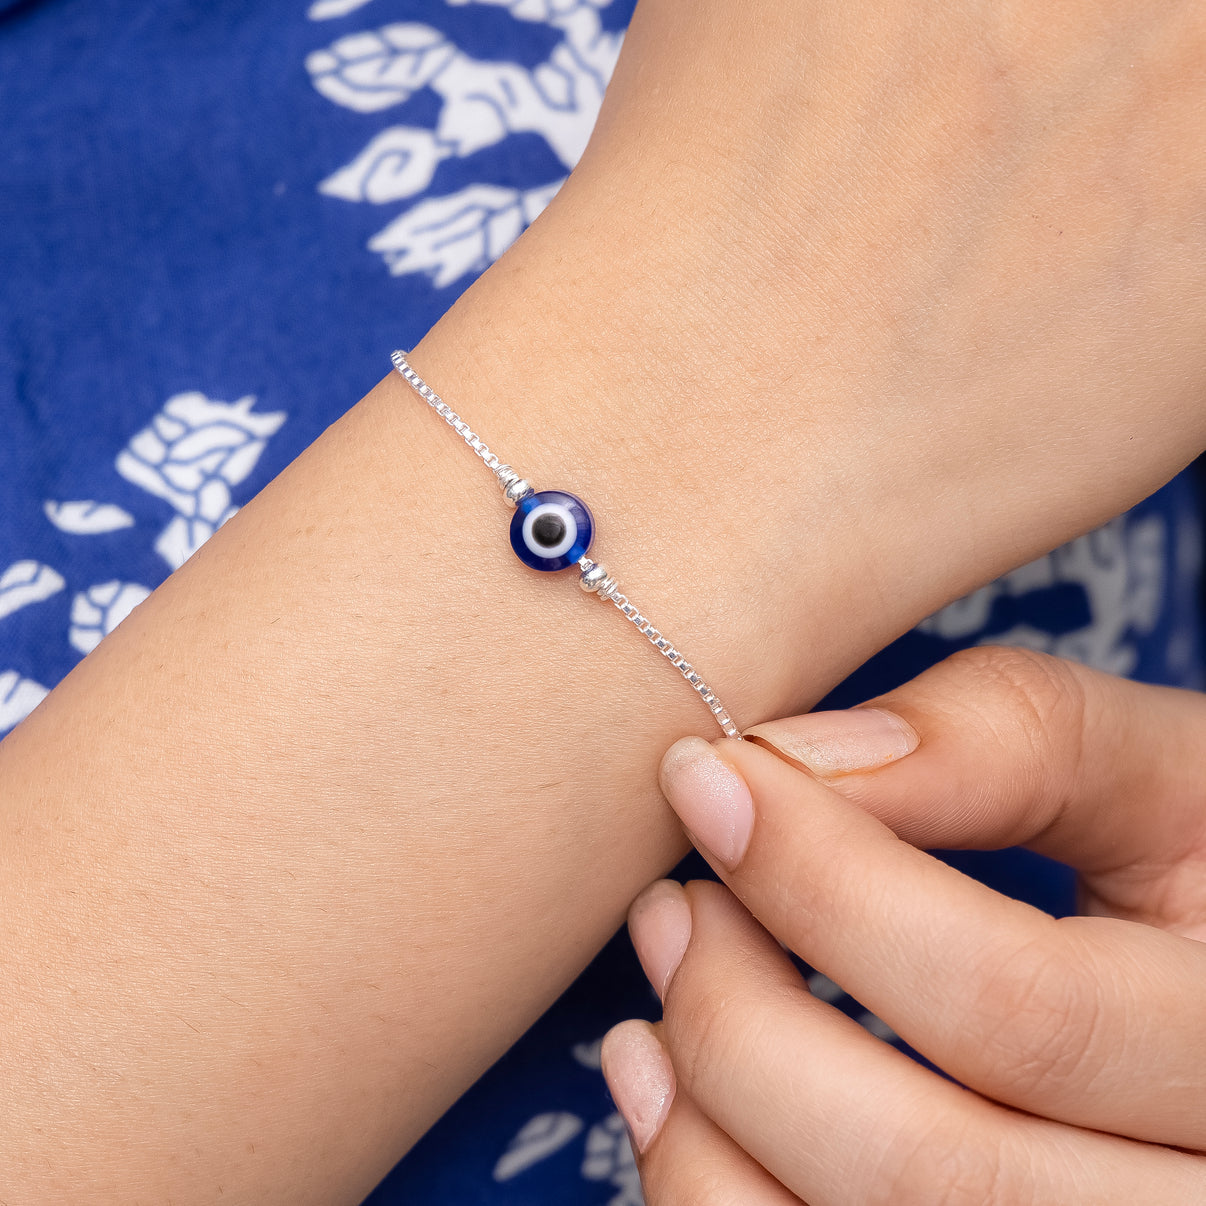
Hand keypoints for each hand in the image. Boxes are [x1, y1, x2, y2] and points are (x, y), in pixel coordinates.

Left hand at [601, 646, 1205, 1202]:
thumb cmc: (1197, 869)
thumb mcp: (1164, 777)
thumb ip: (1009, 736)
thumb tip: (791, 761)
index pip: (1015, 1007)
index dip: (824, 883)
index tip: (705, 779)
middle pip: (930, 1172)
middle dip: (743, 1022)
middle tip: (670, 908)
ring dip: (707, 1131)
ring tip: (645, 1014)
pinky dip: (713, 1202)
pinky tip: (674, 1108)